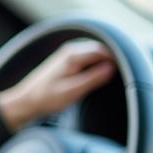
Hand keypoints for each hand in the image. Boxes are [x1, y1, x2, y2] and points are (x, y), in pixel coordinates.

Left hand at [0, 40, 114, 131]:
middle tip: (121, 74)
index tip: (127, 71)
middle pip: (100, 50)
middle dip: (111, 59)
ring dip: (103, 62)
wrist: (25, 102)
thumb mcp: (72, 91)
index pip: (103, 50)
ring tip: (109, 76)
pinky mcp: (65, 62)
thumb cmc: (45, 98)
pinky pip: (86, 59)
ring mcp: (66, 55)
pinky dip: (94, 65)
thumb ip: (93, 78)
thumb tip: (112, 67)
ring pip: (93, 54)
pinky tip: (96, 75)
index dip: (117, 59)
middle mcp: (69, 51)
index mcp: (72, 56)